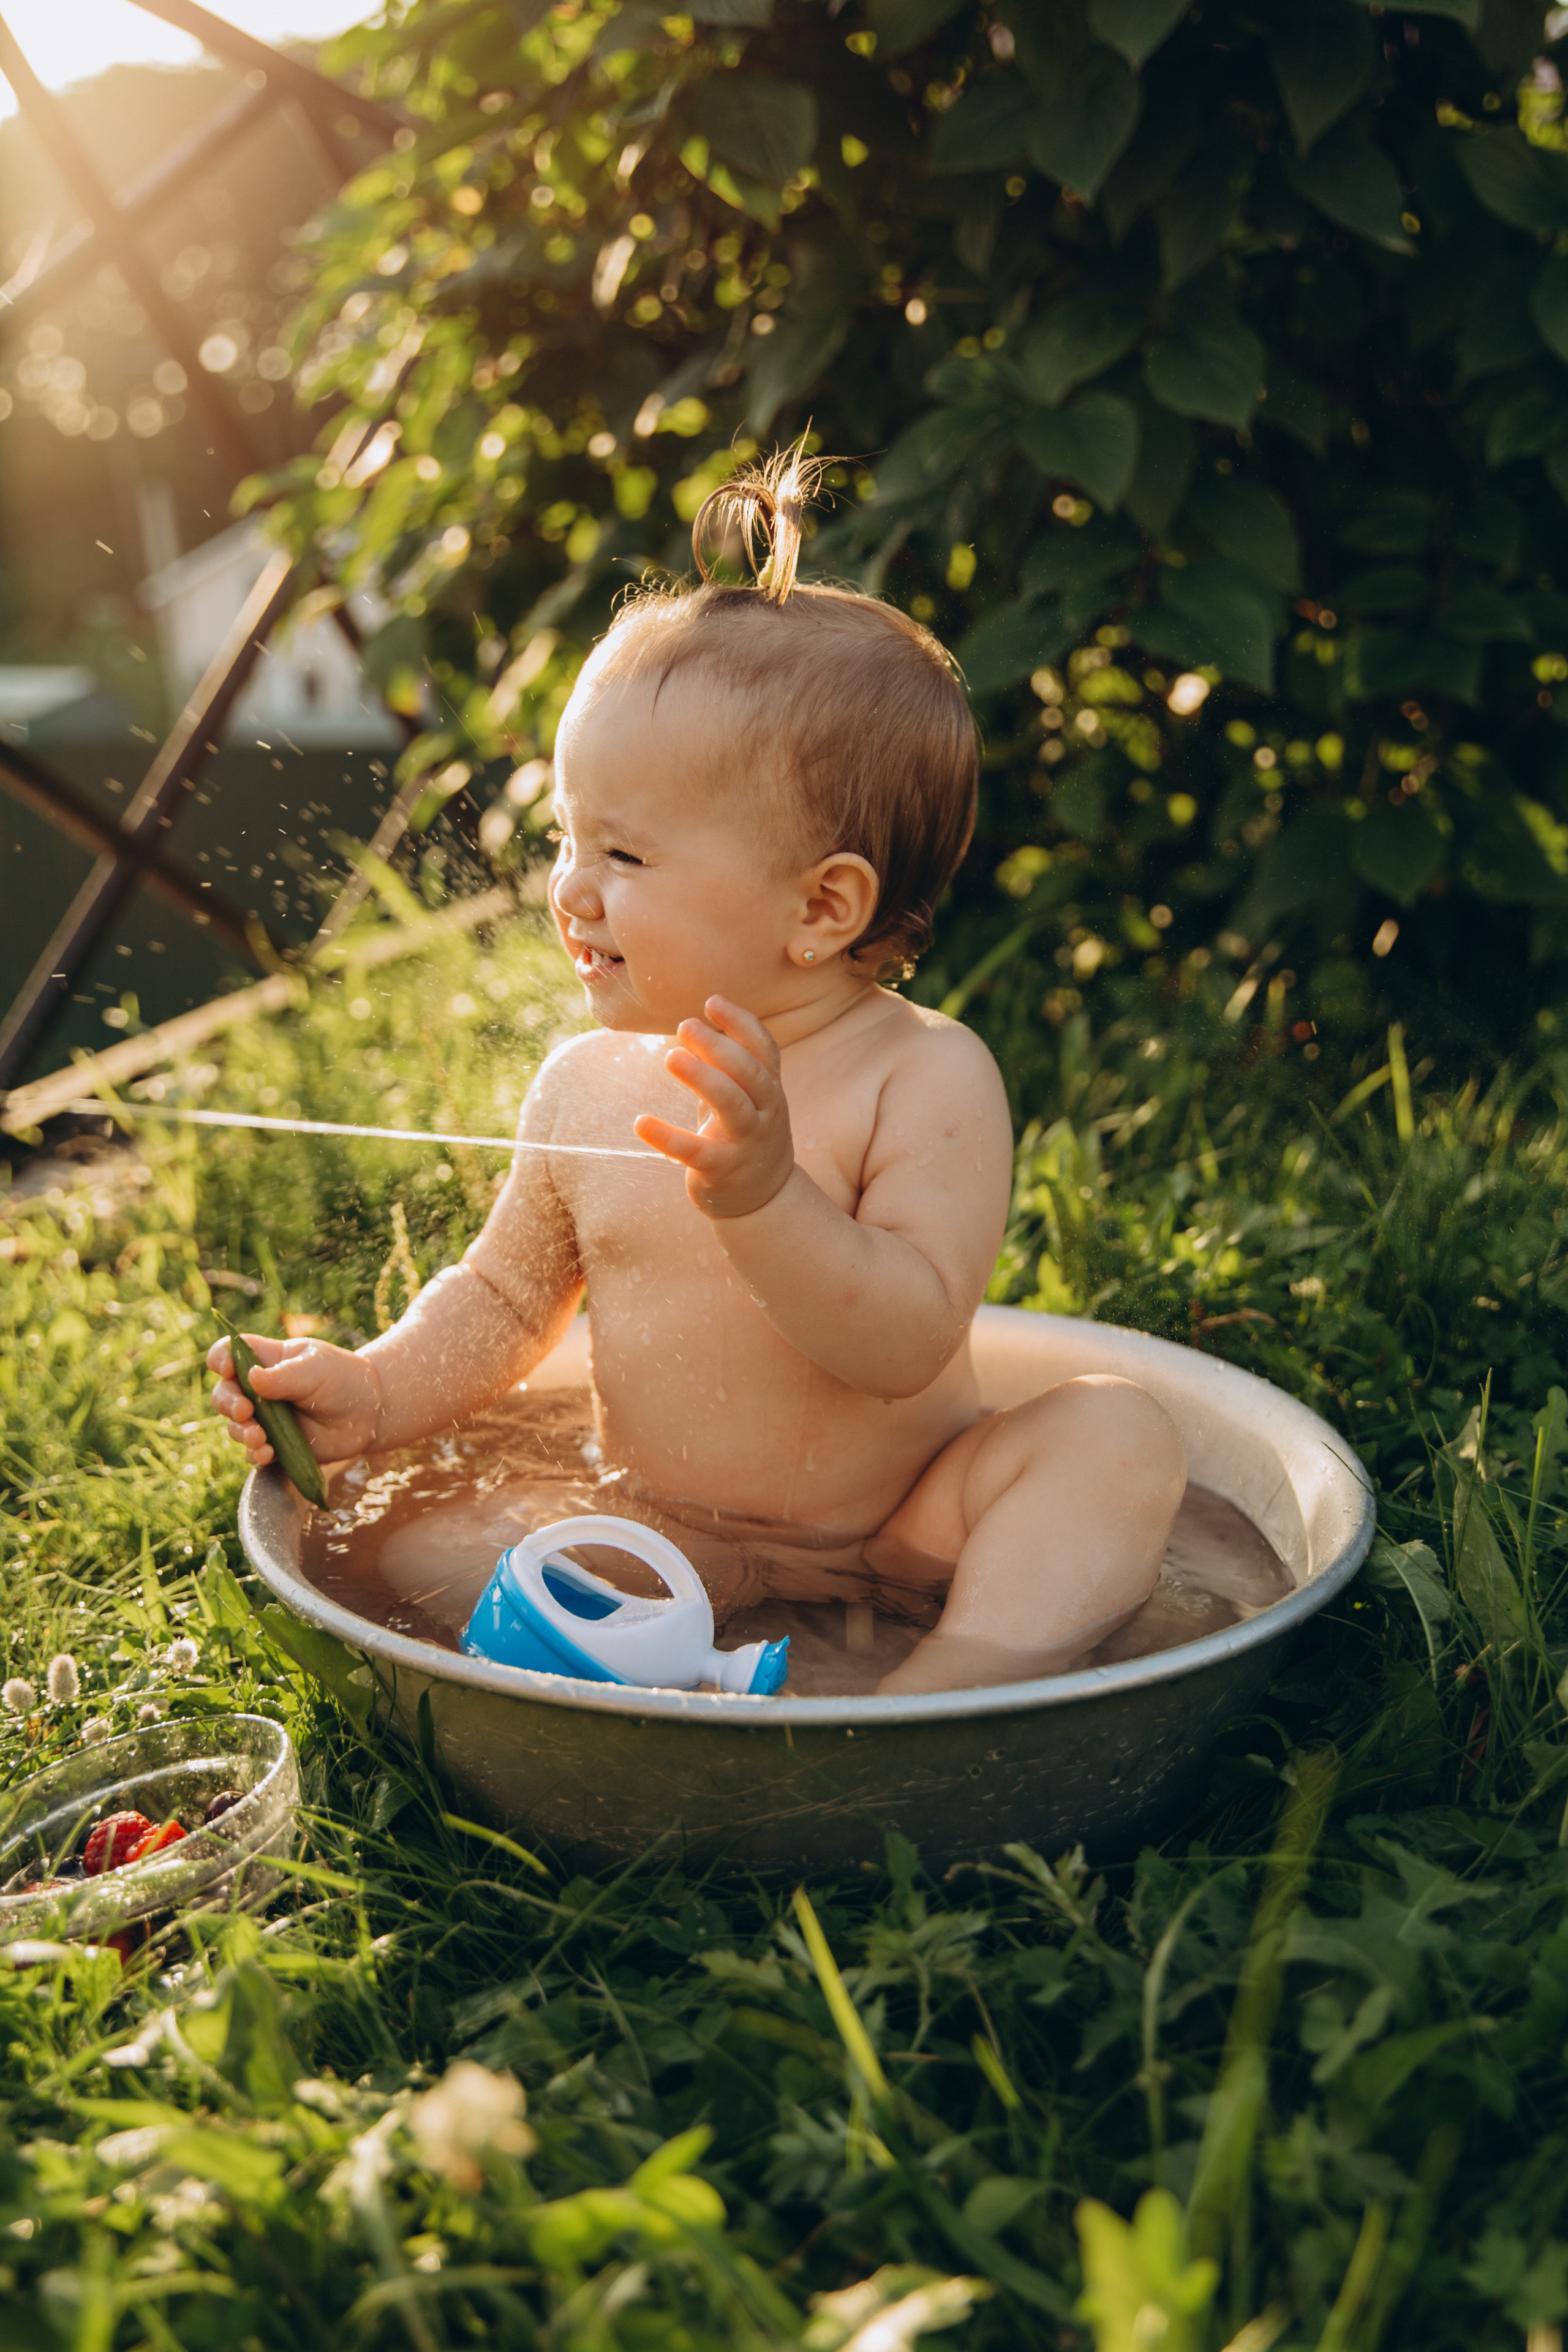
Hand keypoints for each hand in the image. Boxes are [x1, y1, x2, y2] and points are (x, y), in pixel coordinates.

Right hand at [207, 1332, 384, 1467]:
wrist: (370, 1413)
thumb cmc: (342, 1379)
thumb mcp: (316, 1368)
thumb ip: (284, 1375)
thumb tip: (250, 1377)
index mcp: (265, 1360)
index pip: (229, 1353)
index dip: (221, 1360)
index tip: (227, 1369)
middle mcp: (258, 1390)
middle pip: (224, 1394)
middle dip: (228, 1403)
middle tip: (244, 1411)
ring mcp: (265, 1419)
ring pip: (236, 1426)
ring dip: (242, 1432)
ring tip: (259, 1437)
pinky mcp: (275, 1445)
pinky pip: (255, 1452)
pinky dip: (256, 1453)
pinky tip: (266, 1453)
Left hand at [634, 996, 795, 1219]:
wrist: (763, 1200)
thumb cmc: (744, 1136)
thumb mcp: (746, 1099)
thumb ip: (729, 1067)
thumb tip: (695, 1024)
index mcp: (769, 1090)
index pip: (764, 1049)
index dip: (742, 1023)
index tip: (712, 1001)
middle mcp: (765, 1113)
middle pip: (749, 1073)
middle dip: (719, 1046)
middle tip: (684, 1025)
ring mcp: (747, 1142)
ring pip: (732, 1105)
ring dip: (702, 1078)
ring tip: (671, 1057)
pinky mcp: (723, 1170)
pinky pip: (695, 1151)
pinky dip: (667, 1136)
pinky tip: (641, 1122)